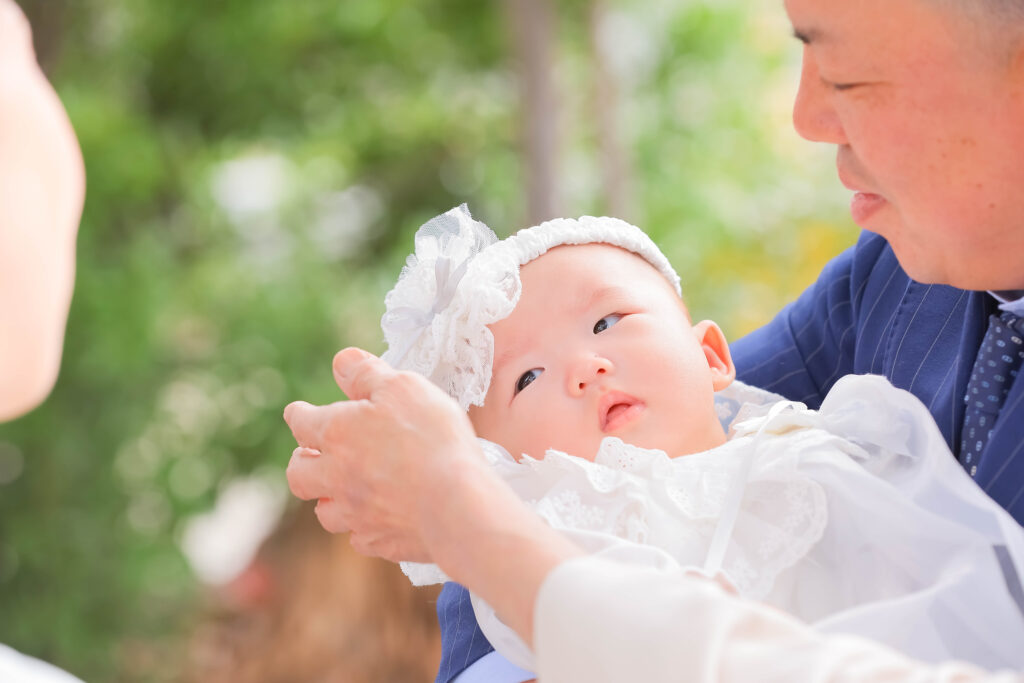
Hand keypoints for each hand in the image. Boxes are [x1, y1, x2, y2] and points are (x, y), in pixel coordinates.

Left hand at [284, 347, 482, 562]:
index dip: (299, 414)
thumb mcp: (404, 387)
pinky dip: (364, 528)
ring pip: (325, 512)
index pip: (301, 422)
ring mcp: (356, 515)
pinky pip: (361, 538)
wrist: (457, 504)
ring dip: (329, 500)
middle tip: (313, 456)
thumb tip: (340, 362)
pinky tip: (379, 519)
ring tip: (344, 490)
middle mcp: (336, 477)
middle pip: (298, 475)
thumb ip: (367, 373)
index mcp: (338, 434)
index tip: (300, 412)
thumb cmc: (432, 439)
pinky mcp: (380, 543)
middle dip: (302, 463)